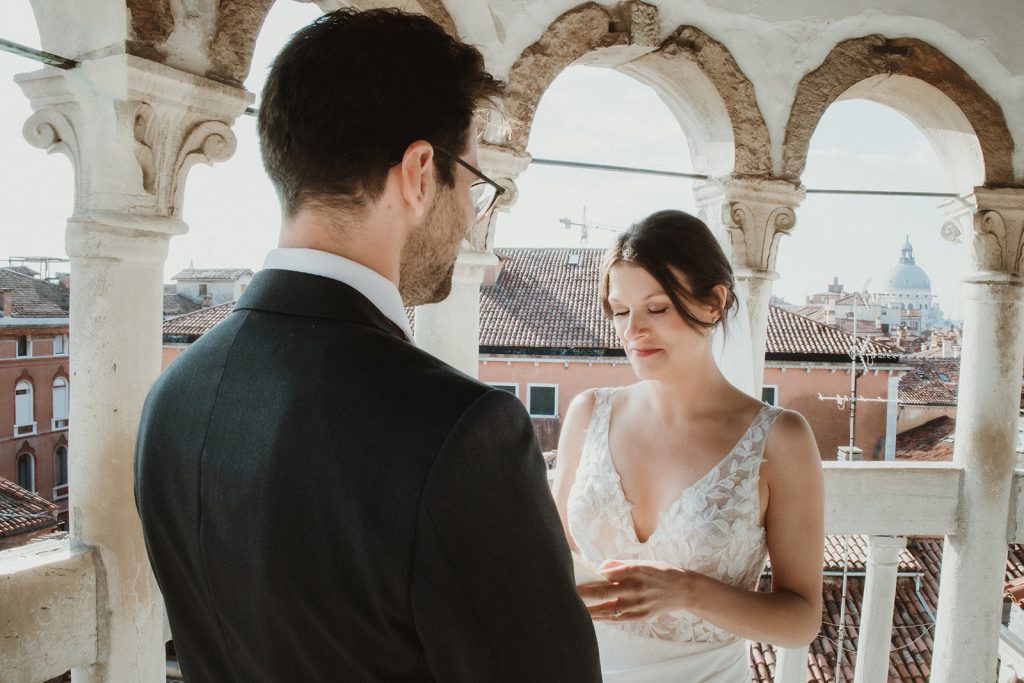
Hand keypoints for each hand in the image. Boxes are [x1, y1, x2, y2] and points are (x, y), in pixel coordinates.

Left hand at [576, 560, 694, 620]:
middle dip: (585, 594)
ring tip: (576, 609)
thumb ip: (619, 565)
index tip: (575, 578)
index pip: (605, 574)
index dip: (589, 577)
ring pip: (609, 609)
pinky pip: (619, 618)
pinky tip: (593, 617)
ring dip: (591, 610)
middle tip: (569, 593)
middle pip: (603, 593)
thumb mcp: (641, 562)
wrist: (683, 589)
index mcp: (635, 570)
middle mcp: (636, 588)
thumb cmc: (659, 572)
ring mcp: (639, 604)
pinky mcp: (642, 616)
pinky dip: (605, 618)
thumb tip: (599, 569)